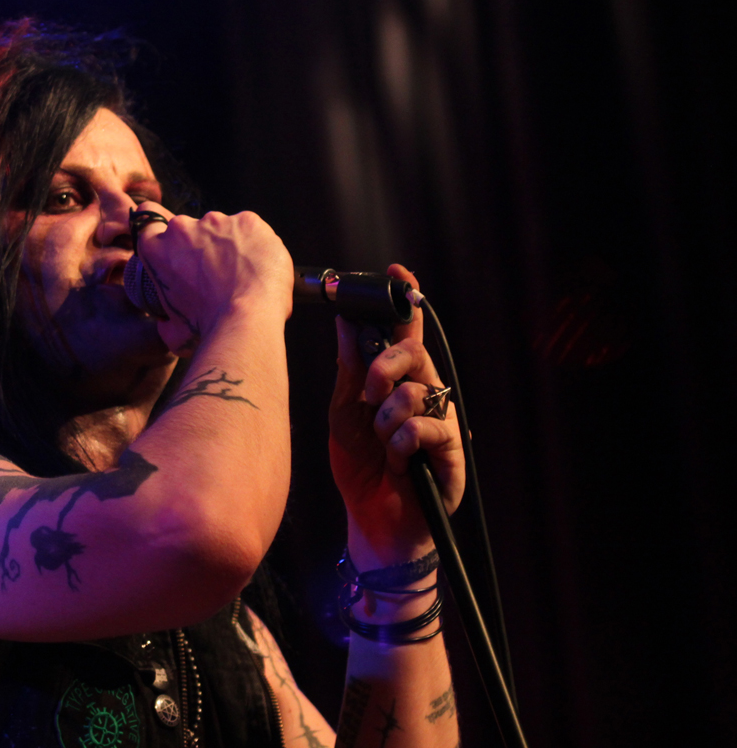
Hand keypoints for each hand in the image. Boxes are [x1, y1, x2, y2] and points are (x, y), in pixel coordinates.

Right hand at [131, 202, 293, 354]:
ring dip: (229, 245)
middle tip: (217, 275)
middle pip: (190, 229)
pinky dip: (255, 244)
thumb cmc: (206, 330)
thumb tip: (167, 324)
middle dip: (201, 246)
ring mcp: (215, 221)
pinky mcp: (247, 221)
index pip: (149, 223)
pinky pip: (250, 230)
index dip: (163, 235)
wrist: (245, 320)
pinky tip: (259, 268)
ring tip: (243, 275)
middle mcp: (181, 228)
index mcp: (156, 249)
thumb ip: (166, 320)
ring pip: (222, 228)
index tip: (177, 250)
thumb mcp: (173, 332)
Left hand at [328, 264, 464, 567]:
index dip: (405, 302)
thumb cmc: (359, 470)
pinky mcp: (452, 450)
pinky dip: (401, 442)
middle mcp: (425, 396)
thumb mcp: (343, 415)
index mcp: (397, 383)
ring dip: (387, 418)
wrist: (372, 524)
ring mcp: (441, 421)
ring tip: (381, 443)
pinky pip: (427, 427)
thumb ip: (349, 371)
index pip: (405, 335)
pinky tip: (396, 460)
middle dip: (384, 368)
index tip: (396, 272)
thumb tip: (344, 323)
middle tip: (367, 394)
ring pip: (419, 391)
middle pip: (415, 354)